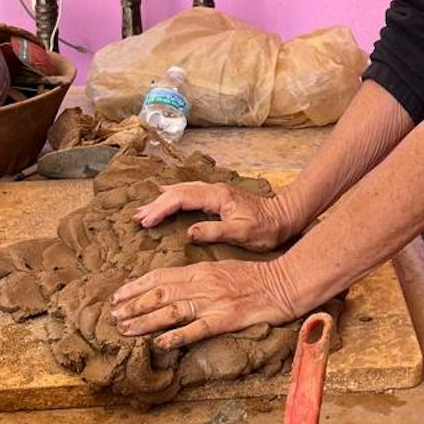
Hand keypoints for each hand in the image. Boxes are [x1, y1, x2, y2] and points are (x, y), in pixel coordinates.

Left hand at [111, 257, 300, 349]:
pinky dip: (177, 336)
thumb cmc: (254, 277)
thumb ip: (197, 275)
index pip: (160, 277)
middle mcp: (202, 284)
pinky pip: (197, 329)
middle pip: (160, 294)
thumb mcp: (221, 268)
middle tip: (113, 317)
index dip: (136, 286)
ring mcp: (213, 302)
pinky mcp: (226, 319)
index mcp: (200, 269)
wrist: (283, 284)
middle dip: (133, 305)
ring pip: (171, 311)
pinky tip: (160, 344)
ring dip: (145, 321)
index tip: (118, 296)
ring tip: (126, 330)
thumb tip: (172, 285)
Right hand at [133, 181, 297, 251]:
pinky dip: (174, 196)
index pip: (181, 199)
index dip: (161, 209)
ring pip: (182, 190)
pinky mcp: (218, 197)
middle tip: (137, 218)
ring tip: (144, 210)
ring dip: (162, 200)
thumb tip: (188, 233)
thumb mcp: (243, 234)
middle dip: (156, 204)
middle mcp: (215, 190)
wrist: (286, 216)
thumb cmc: (267, 228)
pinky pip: (189, 193)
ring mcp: (216, 191)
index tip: (146, 222)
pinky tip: (166, 197)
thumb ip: (215, 232)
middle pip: (178, 192)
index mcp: (218, 197)